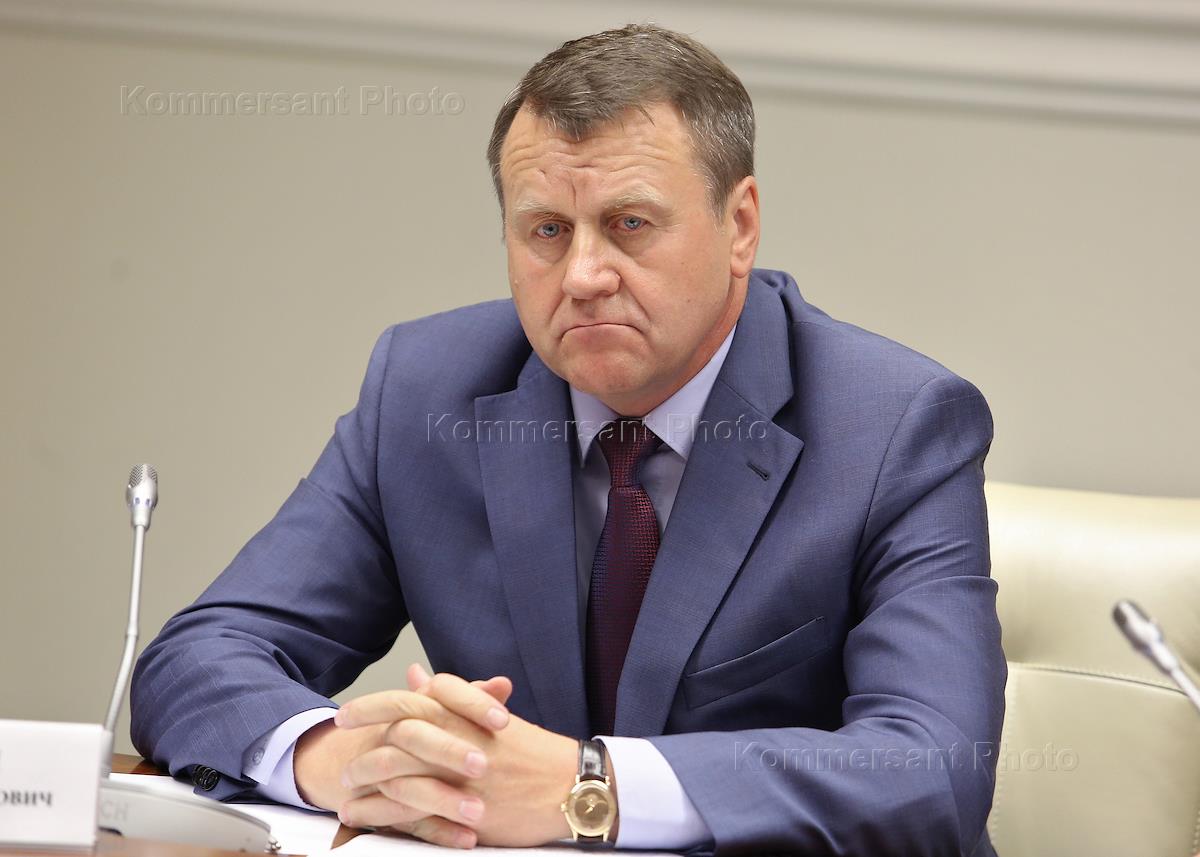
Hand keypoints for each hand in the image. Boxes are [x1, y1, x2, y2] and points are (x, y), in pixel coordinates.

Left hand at [337, 665, 579, 847]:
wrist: (571, 786)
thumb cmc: (534, 752)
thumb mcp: (491, 716)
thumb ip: (450, 697)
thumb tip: (415, 675)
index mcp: (464, 714)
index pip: (407, 701)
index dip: (371, 706)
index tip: (346, 714)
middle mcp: (456, 740)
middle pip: (393, 734)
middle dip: (359, 746)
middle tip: (339, 756)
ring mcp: (456, 775)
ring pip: (394, 772)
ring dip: (363, 781)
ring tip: (344, 790)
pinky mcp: (460, 809)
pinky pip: (407, 810)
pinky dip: (377, 813)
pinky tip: (359, 816)